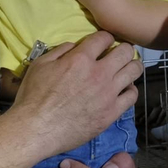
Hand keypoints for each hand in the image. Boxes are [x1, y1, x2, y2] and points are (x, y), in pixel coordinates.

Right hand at [10, 31, 141, 156]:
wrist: (36, 129)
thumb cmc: (33, 97)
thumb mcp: (40, 64)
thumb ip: (60, 51)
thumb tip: (75, 46)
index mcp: (80, 59)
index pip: (104, 37)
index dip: (106, 37)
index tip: (104, 42)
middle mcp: (99, 73)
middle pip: (126, 51)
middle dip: (124, 48)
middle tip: (119, 54)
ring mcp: (108, 94)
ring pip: (134, 71)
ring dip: (131, 66)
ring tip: (125, 70)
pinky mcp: (112, 112)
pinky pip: (132, 95)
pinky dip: (130, 90)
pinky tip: (123, 90)